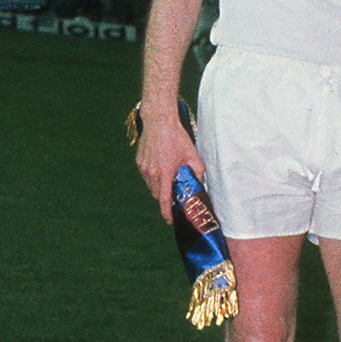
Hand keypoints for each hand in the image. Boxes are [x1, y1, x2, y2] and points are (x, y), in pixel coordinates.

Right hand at [134, 104, 204, 223]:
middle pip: (157, 195)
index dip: (166, 213)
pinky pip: (146, 176)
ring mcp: (144, 168)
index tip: (169, 220)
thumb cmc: (176, 137)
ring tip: (169, 177)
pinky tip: (161, 167)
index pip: (164, 200)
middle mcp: (151, 173)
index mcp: (164, 173)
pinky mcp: (139, 162)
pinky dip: (153, 177)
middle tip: (175, 194)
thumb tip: (201, 182)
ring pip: (151, 186)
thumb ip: (197, 171)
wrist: (159, 121)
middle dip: (165, 198)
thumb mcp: (192, 154)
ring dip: (159, 187)